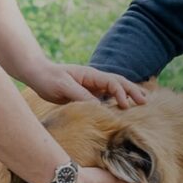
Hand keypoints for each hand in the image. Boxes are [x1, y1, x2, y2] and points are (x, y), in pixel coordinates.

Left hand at [28, 64, 147, 108]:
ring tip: (142, 102)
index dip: (121, 93)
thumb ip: (81, 95)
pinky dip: (117, 101)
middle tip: (145, 102)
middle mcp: (94, 80)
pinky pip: (105, 97)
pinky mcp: (87, 94)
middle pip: (119, 83)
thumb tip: (99, 107)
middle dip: (133, 91)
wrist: (37, 75)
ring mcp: (92, 86)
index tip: (126, 105)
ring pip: (115, 89)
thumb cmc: (48, 78)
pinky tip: (123, 108)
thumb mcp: (63, 87)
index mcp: (91, 75)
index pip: (112, 82)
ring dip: (128, 95)